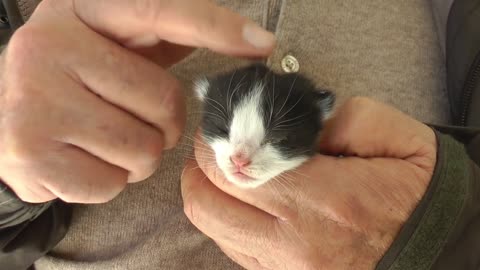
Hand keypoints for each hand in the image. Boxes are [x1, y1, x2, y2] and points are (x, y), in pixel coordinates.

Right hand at [0, 0, 274, 202]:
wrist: (7, 113)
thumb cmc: (81, 77)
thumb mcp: (117, 41)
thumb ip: (172, 35)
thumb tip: (254, 43)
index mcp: (81, 8)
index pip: (160, 10)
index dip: (215, 26)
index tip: (262, 44)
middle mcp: (49, 47)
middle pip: (164, 102)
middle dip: (164, 122)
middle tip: (131, 114)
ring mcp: (34, 100)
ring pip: (143, 150)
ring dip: (139, 155)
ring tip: (107, 137)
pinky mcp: (28, 152)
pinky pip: (111, 183)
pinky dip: (111, 180)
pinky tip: (85, 157)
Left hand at [182, 97, 436, 269]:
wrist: (433, 248)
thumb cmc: (414, 192)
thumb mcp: (396, 138)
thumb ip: (341, 118)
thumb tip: (291, 120)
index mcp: (326, 200)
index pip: (237, 166)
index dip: (218, 138)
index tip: (222, 122)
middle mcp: (296, 241)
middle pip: (209, 200)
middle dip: (200, 164)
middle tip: (214, 142)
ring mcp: (285, 267)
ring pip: (212, 227)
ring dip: (207, 191)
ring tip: (223, 169)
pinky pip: (232, 246)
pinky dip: (225, 218)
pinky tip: (243, 200)